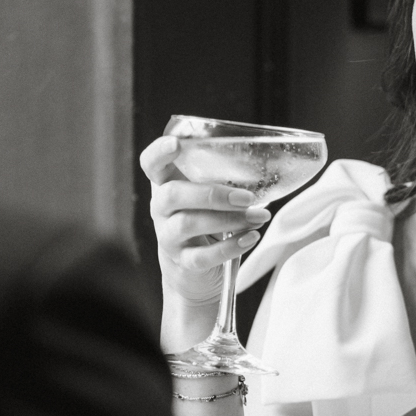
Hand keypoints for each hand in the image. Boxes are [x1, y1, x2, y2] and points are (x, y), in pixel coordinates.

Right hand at [140, 136, 270, 335]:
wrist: (193, 271)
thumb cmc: (204, 221)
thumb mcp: (205, 197)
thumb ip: (219, 179)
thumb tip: (265, 165)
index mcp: (167, 185)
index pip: (151, 164)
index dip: (159, 152)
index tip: (177, 143)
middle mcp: (161, 209)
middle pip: (172, 194)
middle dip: (211, 194)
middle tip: (247, 197)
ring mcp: (169, 237)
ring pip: (188, 224)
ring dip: (229, 219)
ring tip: (259, 217)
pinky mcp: (183, 262)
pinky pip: (202, 256)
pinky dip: (230, 247)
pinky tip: (251, 238)